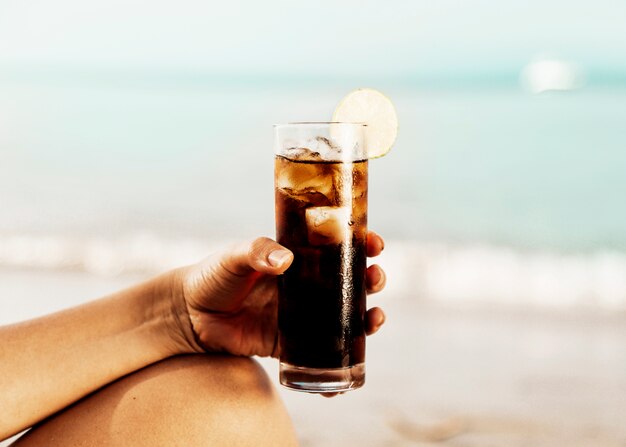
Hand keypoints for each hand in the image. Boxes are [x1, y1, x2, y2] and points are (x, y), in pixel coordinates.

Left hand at [174, 232, 386, 357]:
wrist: (189, 315)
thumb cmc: (213, 276)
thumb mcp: (234, 257)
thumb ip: (256, 252)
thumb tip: (285, 261)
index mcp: (297, 258)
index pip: (337, 247)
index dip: (361, 245)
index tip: (375, 244)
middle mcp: (306, 286)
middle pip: (350, 283)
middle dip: (372, 281)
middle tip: (375, 280)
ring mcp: (301, 316)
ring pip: (344, 319)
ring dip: (367, 320)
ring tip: (375, 321)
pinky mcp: (290, 344)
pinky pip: (320, 356)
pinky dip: (338, 369)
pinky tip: (349, 377)